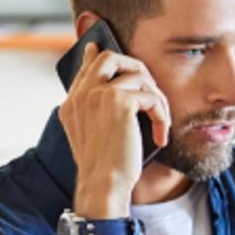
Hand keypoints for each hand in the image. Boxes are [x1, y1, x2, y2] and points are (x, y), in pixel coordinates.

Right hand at [59, 42, 170, 216]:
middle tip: (151, 90)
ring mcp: (98, 95)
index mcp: (72, 104)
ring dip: (157, 98)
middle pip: (109, 57)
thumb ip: (99, 110)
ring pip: (138, 75)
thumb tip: (120, 94)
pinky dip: (162, 116)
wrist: (103, 186)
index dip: (98, 56)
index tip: (101, 48)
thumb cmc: (105, 168)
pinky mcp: (119, 101)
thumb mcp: (96, 136)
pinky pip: (152, 96)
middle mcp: (81, 95)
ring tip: (160, 121)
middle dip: (136, 67)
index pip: (87, 67)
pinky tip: (160, 136)